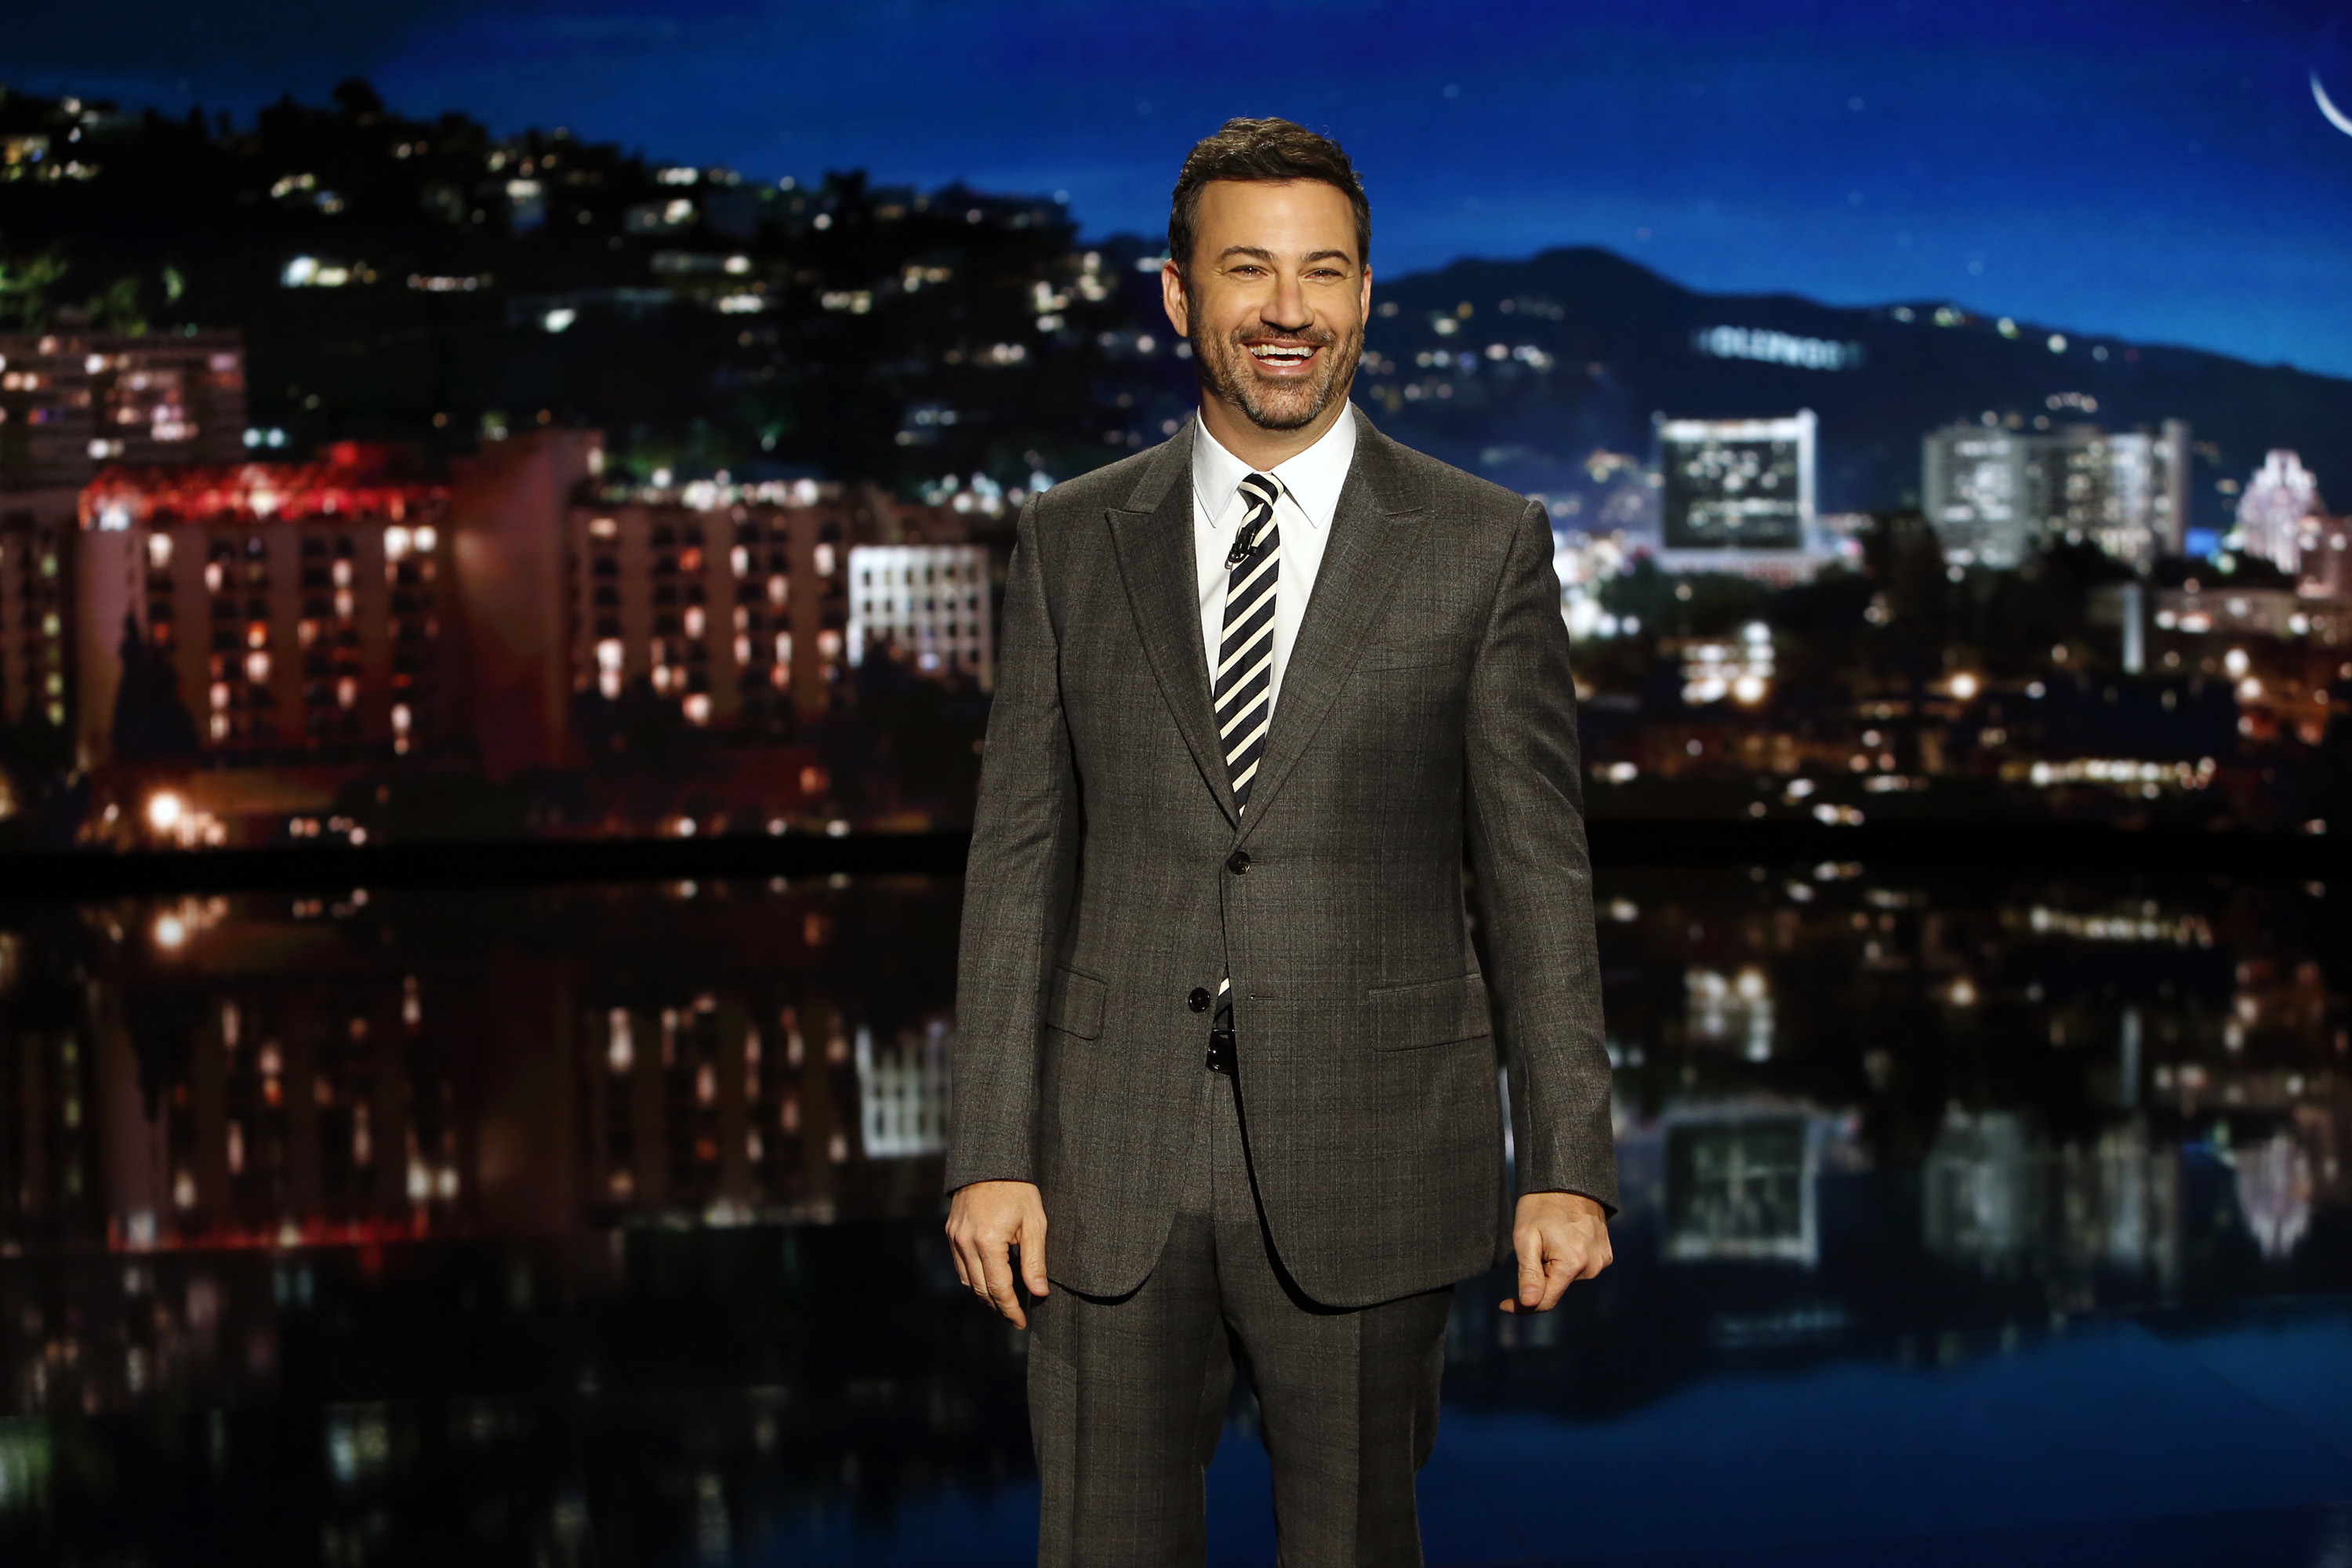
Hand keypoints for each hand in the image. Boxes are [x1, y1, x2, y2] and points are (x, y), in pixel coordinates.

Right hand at [946, 1180, 1049, 1327]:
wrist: (992, 1159)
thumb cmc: (1018, 1188)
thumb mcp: (1034, 1222)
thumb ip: (1035, 1260)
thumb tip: (1038, 1292)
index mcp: (988, 1241)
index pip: (998, 1288)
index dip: (1010, 1309)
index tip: (1021, 1321)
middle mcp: (966, 1242)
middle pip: (980, 1289)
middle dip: (998, 1307)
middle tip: (1014, 1317)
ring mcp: (955, 1237)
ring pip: (967, 1280)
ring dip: (984, 1295)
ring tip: (1003, 1303)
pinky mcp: (951, 1231)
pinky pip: (960, 1265)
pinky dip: (973, 1278)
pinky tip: (987, 1280)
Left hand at [1500, 1191, 1610, 1312]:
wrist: (1569, 1181)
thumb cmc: (1541, 1206)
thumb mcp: (1526, 1237)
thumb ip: (1529, 1273)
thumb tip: (1529, 1303)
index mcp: (1572, 1264)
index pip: (1545, 1301)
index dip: (1522, 1306)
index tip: (1503, 1304)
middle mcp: (1592, 1267)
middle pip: (1556, 1289)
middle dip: (1540, 1276)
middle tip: (1533, 1247)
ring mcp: (1601, 1262)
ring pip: (1567, 1279)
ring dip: (1554, 1268)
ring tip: (1550, 1238)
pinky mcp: (1605, 1256)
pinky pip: (1580, 1269)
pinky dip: (1567, 1261)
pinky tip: (1563, 1239)